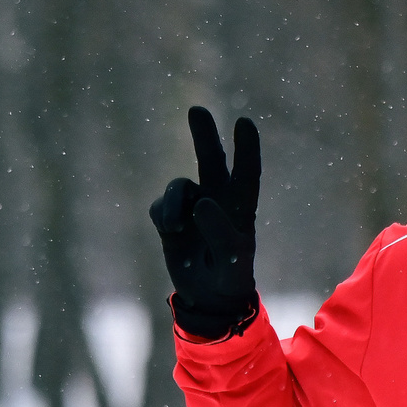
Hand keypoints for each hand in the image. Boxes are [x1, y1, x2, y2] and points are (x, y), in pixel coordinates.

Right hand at [148, 106, 260, 339]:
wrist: (207, 296)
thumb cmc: (229, 276)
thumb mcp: (231, 260)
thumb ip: (220, 231)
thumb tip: (200, 201)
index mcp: (241, 207)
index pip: (247, 173)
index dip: (246, 148)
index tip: (244, 122)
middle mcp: (217, 199)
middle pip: (211, 160)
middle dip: (204, 135)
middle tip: (197, 109)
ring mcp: (192, 206)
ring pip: (178, 186)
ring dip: (174, 203)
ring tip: (175, 228)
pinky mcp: (171, 217)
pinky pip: (160, 206)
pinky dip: (163, 218)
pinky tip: (172, 234)